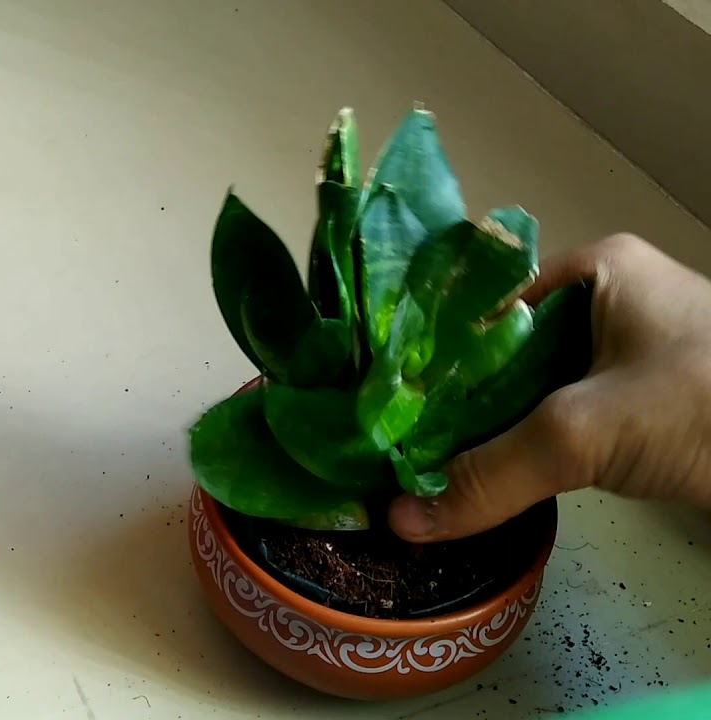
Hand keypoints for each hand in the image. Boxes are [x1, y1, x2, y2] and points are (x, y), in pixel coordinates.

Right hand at [389, 233, 710, 541]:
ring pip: (531, 393)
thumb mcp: (586, 432)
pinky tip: (489, 481)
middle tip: (396, 449)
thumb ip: (490, 474)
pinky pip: (564, 422)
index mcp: (594, 272)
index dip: (430, 356)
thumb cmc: (708, 404)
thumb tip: (402, 521)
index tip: (385, 406)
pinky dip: (529, 452)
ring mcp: (630, 357)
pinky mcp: (646, 406)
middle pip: (502, 354)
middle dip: (454, 404)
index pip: (482, 305)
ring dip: (489, 434)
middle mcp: (608, 304)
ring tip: (427, 469)